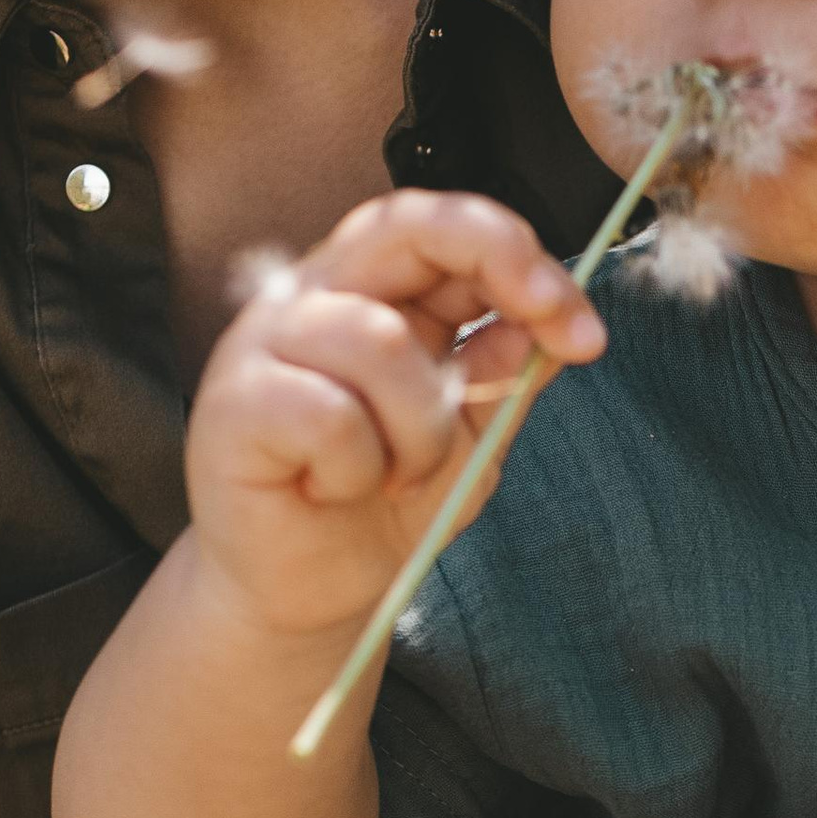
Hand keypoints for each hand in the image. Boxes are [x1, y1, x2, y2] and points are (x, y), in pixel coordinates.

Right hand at [182, 193, 606, 638]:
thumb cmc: (381, 508)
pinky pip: (329, 415)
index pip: (441, 229)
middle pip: (403, 223)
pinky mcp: (233, 402)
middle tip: (559, 332)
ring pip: (380, 341)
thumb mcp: (468, 438)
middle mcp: (316, 297)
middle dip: (498, 262)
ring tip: (397, 477)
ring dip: (420, 431)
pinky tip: (332, 489)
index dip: (519, 256)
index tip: (583, 329)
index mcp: (374, 293)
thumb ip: (502, 376)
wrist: (308, 594)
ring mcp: (264, 341)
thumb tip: (547, 323)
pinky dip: (356, 469)